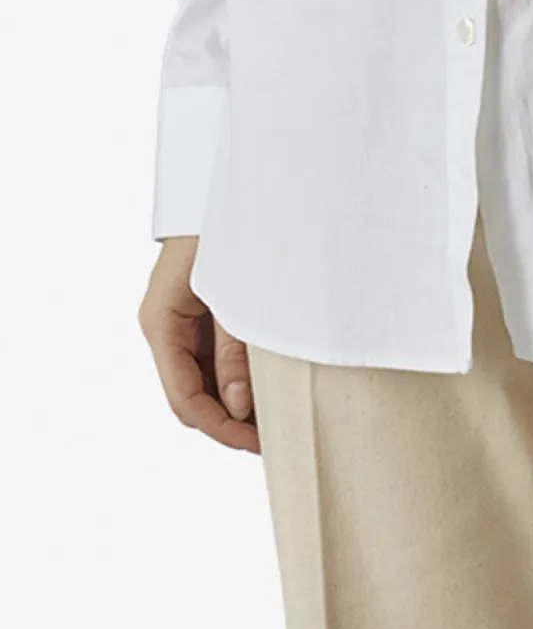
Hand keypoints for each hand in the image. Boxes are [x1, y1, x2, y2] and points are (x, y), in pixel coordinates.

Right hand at [138, 238, 259, 452]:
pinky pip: (212, 355)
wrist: (234, 184)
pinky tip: (265, 385)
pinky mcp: (199, 311)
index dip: (219, 427)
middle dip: (226, 420)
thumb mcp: (234, 291)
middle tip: (272, 437)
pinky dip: (235, 374)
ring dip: (232, 400)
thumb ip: (234, 349)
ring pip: (201, 378)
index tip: (257, 444)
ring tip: (274, 416)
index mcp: (161, 322)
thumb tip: (237, 407)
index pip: (184, 397)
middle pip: (189, 393)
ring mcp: (180, 319)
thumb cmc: (227, 228)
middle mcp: (165, 325)